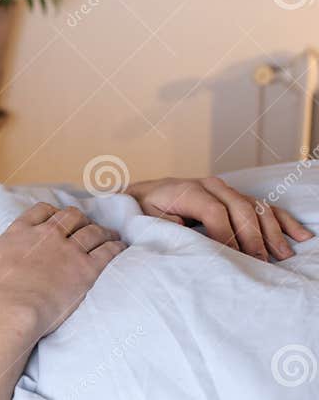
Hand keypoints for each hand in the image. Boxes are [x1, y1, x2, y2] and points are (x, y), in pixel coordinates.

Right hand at [0, 203, 125, 337]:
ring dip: (102, 231)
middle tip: (85, 224)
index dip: (52, 211)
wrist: (10, 309)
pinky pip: (106, 252)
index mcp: (22, 231)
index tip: (57, 216)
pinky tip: (119, 247)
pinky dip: (115, 247)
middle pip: (71, 216)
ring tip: (109, 234)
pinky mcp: (86, 270)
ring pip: (92, 231)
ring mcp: (68, 251)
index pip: (42, 211)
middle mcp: (48, 235)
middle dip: (80, 218)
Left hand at [124, 176, 313, 260]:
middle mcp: (210, 186)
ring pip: (256, 207)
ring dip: (272, 232)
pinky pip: (264, 206)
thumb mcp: (149, 219)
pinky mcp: (236, 197)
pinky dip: (283, 221)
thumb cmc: (148, 211)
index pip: (214, 211)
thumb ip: (168, 227)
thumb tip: (187, 239)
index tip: (234, 259)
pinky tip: (301, 236)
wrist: (146, 195)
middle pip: (240, 208)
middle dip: (252, 237)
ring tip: (283, 256)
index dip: (226, 235)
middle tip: (261, 263)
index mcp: (187, 190)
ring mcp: (226, 190)